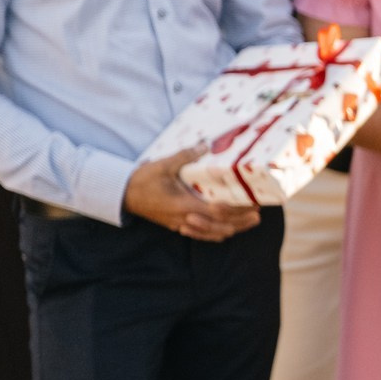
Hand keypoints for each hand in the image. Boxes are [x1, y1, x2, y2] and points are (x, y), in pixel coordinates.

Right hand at [122, 148, 260, 240]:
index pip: (218, 212)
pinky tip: (225, 229)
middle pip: (220, 227)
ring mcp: (180, 225)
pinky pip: (201, 235)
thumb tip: (205, 144)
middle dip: (241, 222)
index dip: (238, 210)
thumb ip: (186, 156)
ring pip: (212, 234)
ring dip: (232, 229)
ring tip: (248, 222)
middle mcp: (185, 219)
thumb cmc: (142, 180)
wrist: (122, 195)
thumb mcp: (164, 164)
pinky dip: (216, 233)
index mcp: (185, 205)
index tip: (253, 205)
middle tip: (258, 215)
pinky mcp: (176, 226)